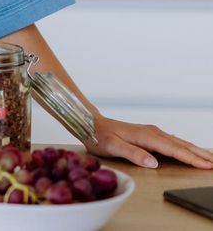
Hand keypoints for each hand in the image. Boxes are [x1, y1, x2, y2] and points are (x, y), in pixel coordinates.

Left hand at [88, 114, 212, 168]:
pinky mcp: (149, 134)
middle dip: (200, 154)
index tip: (206, 166)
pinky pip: (172, 141)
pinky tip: (191, 150)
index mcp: (146, 136)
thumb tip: (153, 162)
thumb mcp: (112, 147)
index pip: (173, 150)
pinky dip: (185, 146)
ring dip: (195, 150)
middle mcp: (152, 132)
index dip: (191, 158)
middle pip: (181, 145)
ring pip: (178, 142)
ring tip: (210, 158)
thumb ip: (133, 154)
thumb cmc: (99, 136)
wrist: (90, 123)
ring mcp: (151, 132)